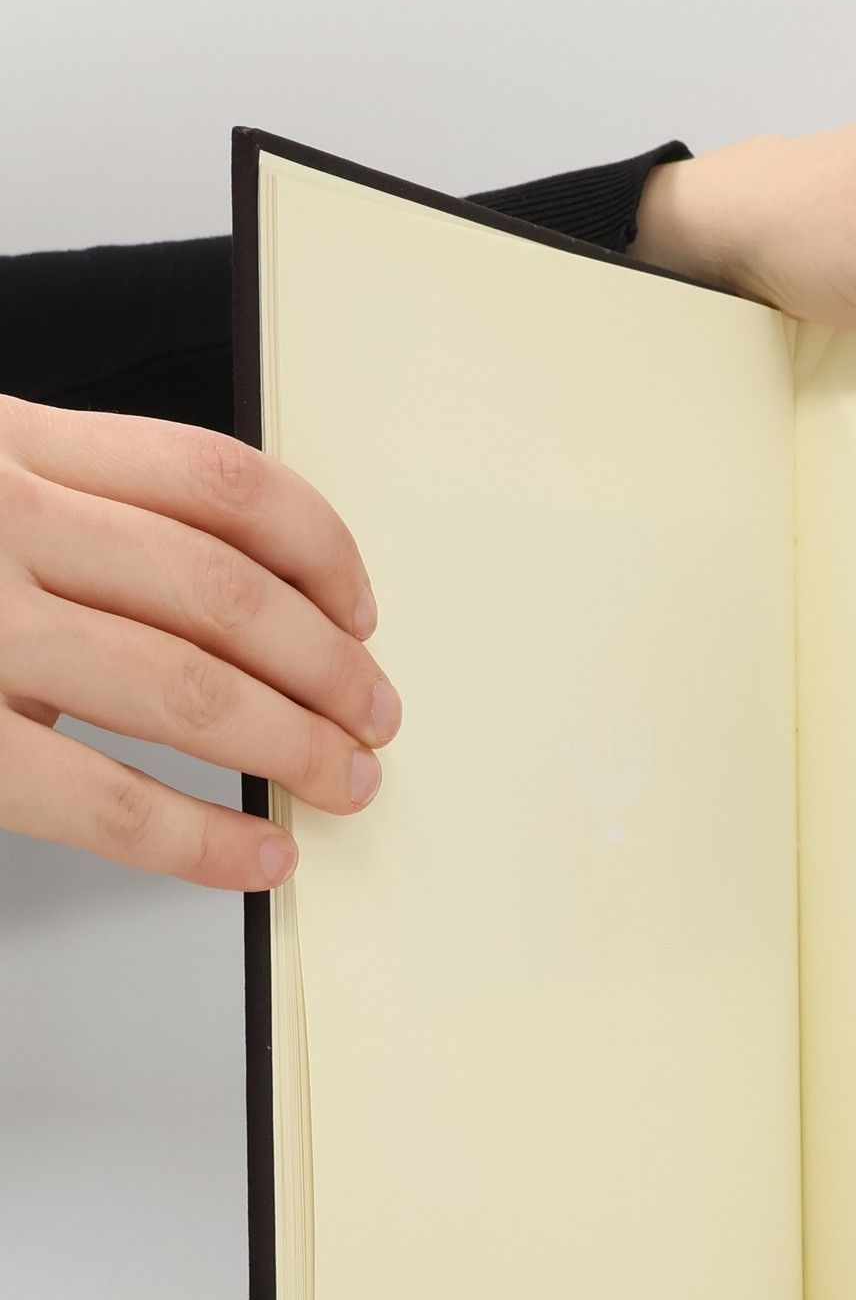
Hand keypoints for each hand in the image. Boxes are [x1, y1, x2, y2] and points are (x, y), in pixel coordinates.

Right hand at [0, 398, 397, 888]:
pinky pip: (104, 795)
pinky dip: (201, 836)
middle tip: (374, 715)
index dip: (320, 550)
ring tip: (345, 779)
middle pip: (227, 591)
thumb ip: (53, 509)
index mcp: (5, 443)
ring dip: (294, 744)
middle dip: (328, 666)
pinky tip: (255, 855)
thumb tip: (213, 599)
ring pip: (189, 684)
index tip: (359, 606)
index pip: (218, 481)